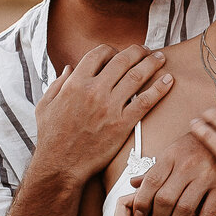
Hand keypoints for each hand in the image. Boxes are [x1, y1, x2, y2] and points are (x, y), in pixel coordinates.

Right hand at [34, 44, 171, 185]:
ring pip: (136, 76)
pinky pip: (146, 101)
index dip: (111, 50)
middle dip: (137, 51)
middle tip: (147, 50)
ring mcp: (110, 107)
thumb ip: (57, 84)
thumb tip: (69, 68)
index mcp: (75, 83)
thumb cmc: (51, 137)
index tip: (119, 53)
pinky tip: (169, 80)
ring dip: (151, 64)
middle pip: (122, 60)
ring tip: (161, 58)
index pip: (98, 54)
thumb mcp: (46, 105)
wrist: (61, 165)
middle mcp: (94, 90)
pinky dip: (159, 88)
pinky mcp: (122, 124)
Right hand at [96, 196, 199, 215]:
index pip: (181, 205)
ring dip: (156, 195)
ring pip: (146, 192)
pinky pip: (126, 201)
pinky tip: (148, 213)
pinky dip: (137, 200)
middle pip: (164, 194)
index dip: (190, 201)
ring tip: (166, 207)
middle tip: (183, 204)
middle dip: (175, 194)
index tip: (199, 206)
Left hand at [130, 131, 215, 215]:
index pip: (151, 183)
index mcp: (172, 156)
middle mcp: (187, 166)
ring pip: (184, 208)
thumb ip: (154, 170)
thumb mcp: (173, 152)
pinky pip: (208, 214)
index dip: (142, 202)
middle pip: (165, 198)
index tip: (139, 215)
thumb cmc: (198, 146)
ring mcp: (206, 177)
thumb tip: (134, 183)